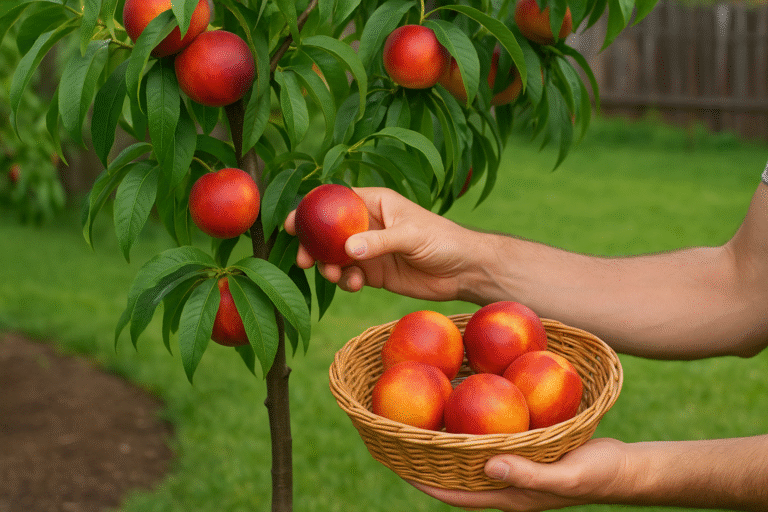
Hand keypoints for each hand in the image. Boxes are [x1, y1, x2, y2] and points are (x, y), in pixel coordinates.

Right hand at [284, 187, 483, 301]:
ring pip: (336, 257)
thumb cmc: (443, 240)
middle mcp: (367, 225)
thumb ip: (380, 241)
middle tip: (305, 260)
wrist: (463, 270)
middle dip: (313, 245)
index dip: (311, 210)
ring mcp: (369, 249)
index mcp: (375, 203)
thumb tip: (348, 249)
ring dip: (329, 267)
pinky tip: (355, 285)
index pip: (336, 202)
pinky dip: (346, 281)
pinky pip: (349, 276)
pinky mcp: (374, 273)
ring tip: (337, 276)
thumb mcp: (411, 236)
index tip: (292, 224)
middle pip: (328, 232)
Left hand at [409, 438, 628, 511]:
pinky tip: (469, 404)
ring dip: (448, 443)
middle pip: (456, 475)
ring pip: (471, 458)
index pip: (456, 493)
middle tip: (399, 436)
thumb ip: (529, 473)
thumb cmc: (598, 473)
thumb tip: (488, 466)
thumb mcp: (566, 474)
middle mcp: (505, 484)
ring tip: (424, 419)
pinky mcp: (526, 452)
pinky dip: (475, 428)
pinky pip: (491, 442)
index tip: (395, 464)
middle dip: (427, 461)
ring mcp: (514, 469)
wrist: (625, 469)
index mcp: (508, 495)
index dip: (424, 481)